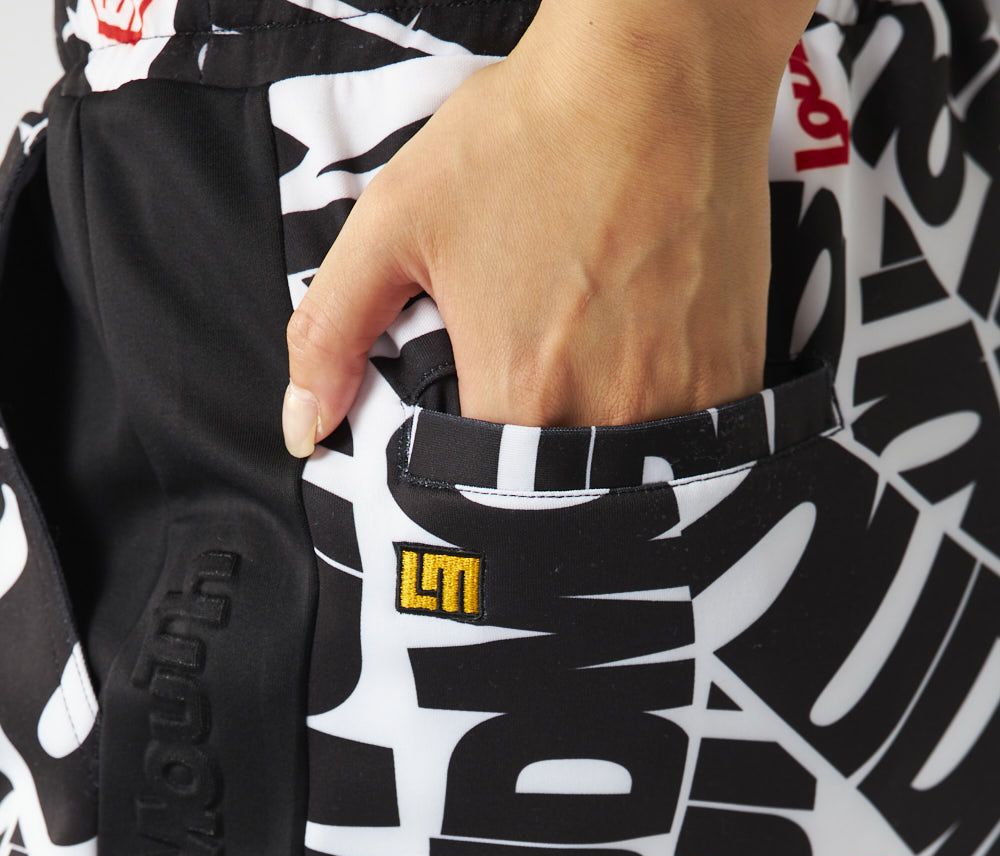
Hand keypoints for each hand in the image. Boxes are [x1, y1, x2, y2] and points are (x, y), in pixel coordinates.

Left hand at [282, 0, 816, 455]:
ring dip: (602, 468)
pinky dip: (664, 436)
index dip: (471, 489)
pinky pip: (697, 444)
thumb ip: (332, 333)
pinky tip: (643, 390)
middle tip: (529, 431)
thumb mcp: (396, 222)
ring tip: (584, 411)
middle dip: (537, 485)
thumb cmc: (526, 137)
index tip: (469, 459)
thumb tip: (302, 429)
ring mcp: (685, 395)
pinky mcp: (737, 368)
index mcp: (519, 392)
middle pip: (562, 499)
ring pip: (633, 482)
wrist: (660, 67)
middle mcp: (609, 413)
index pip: (486, 500)